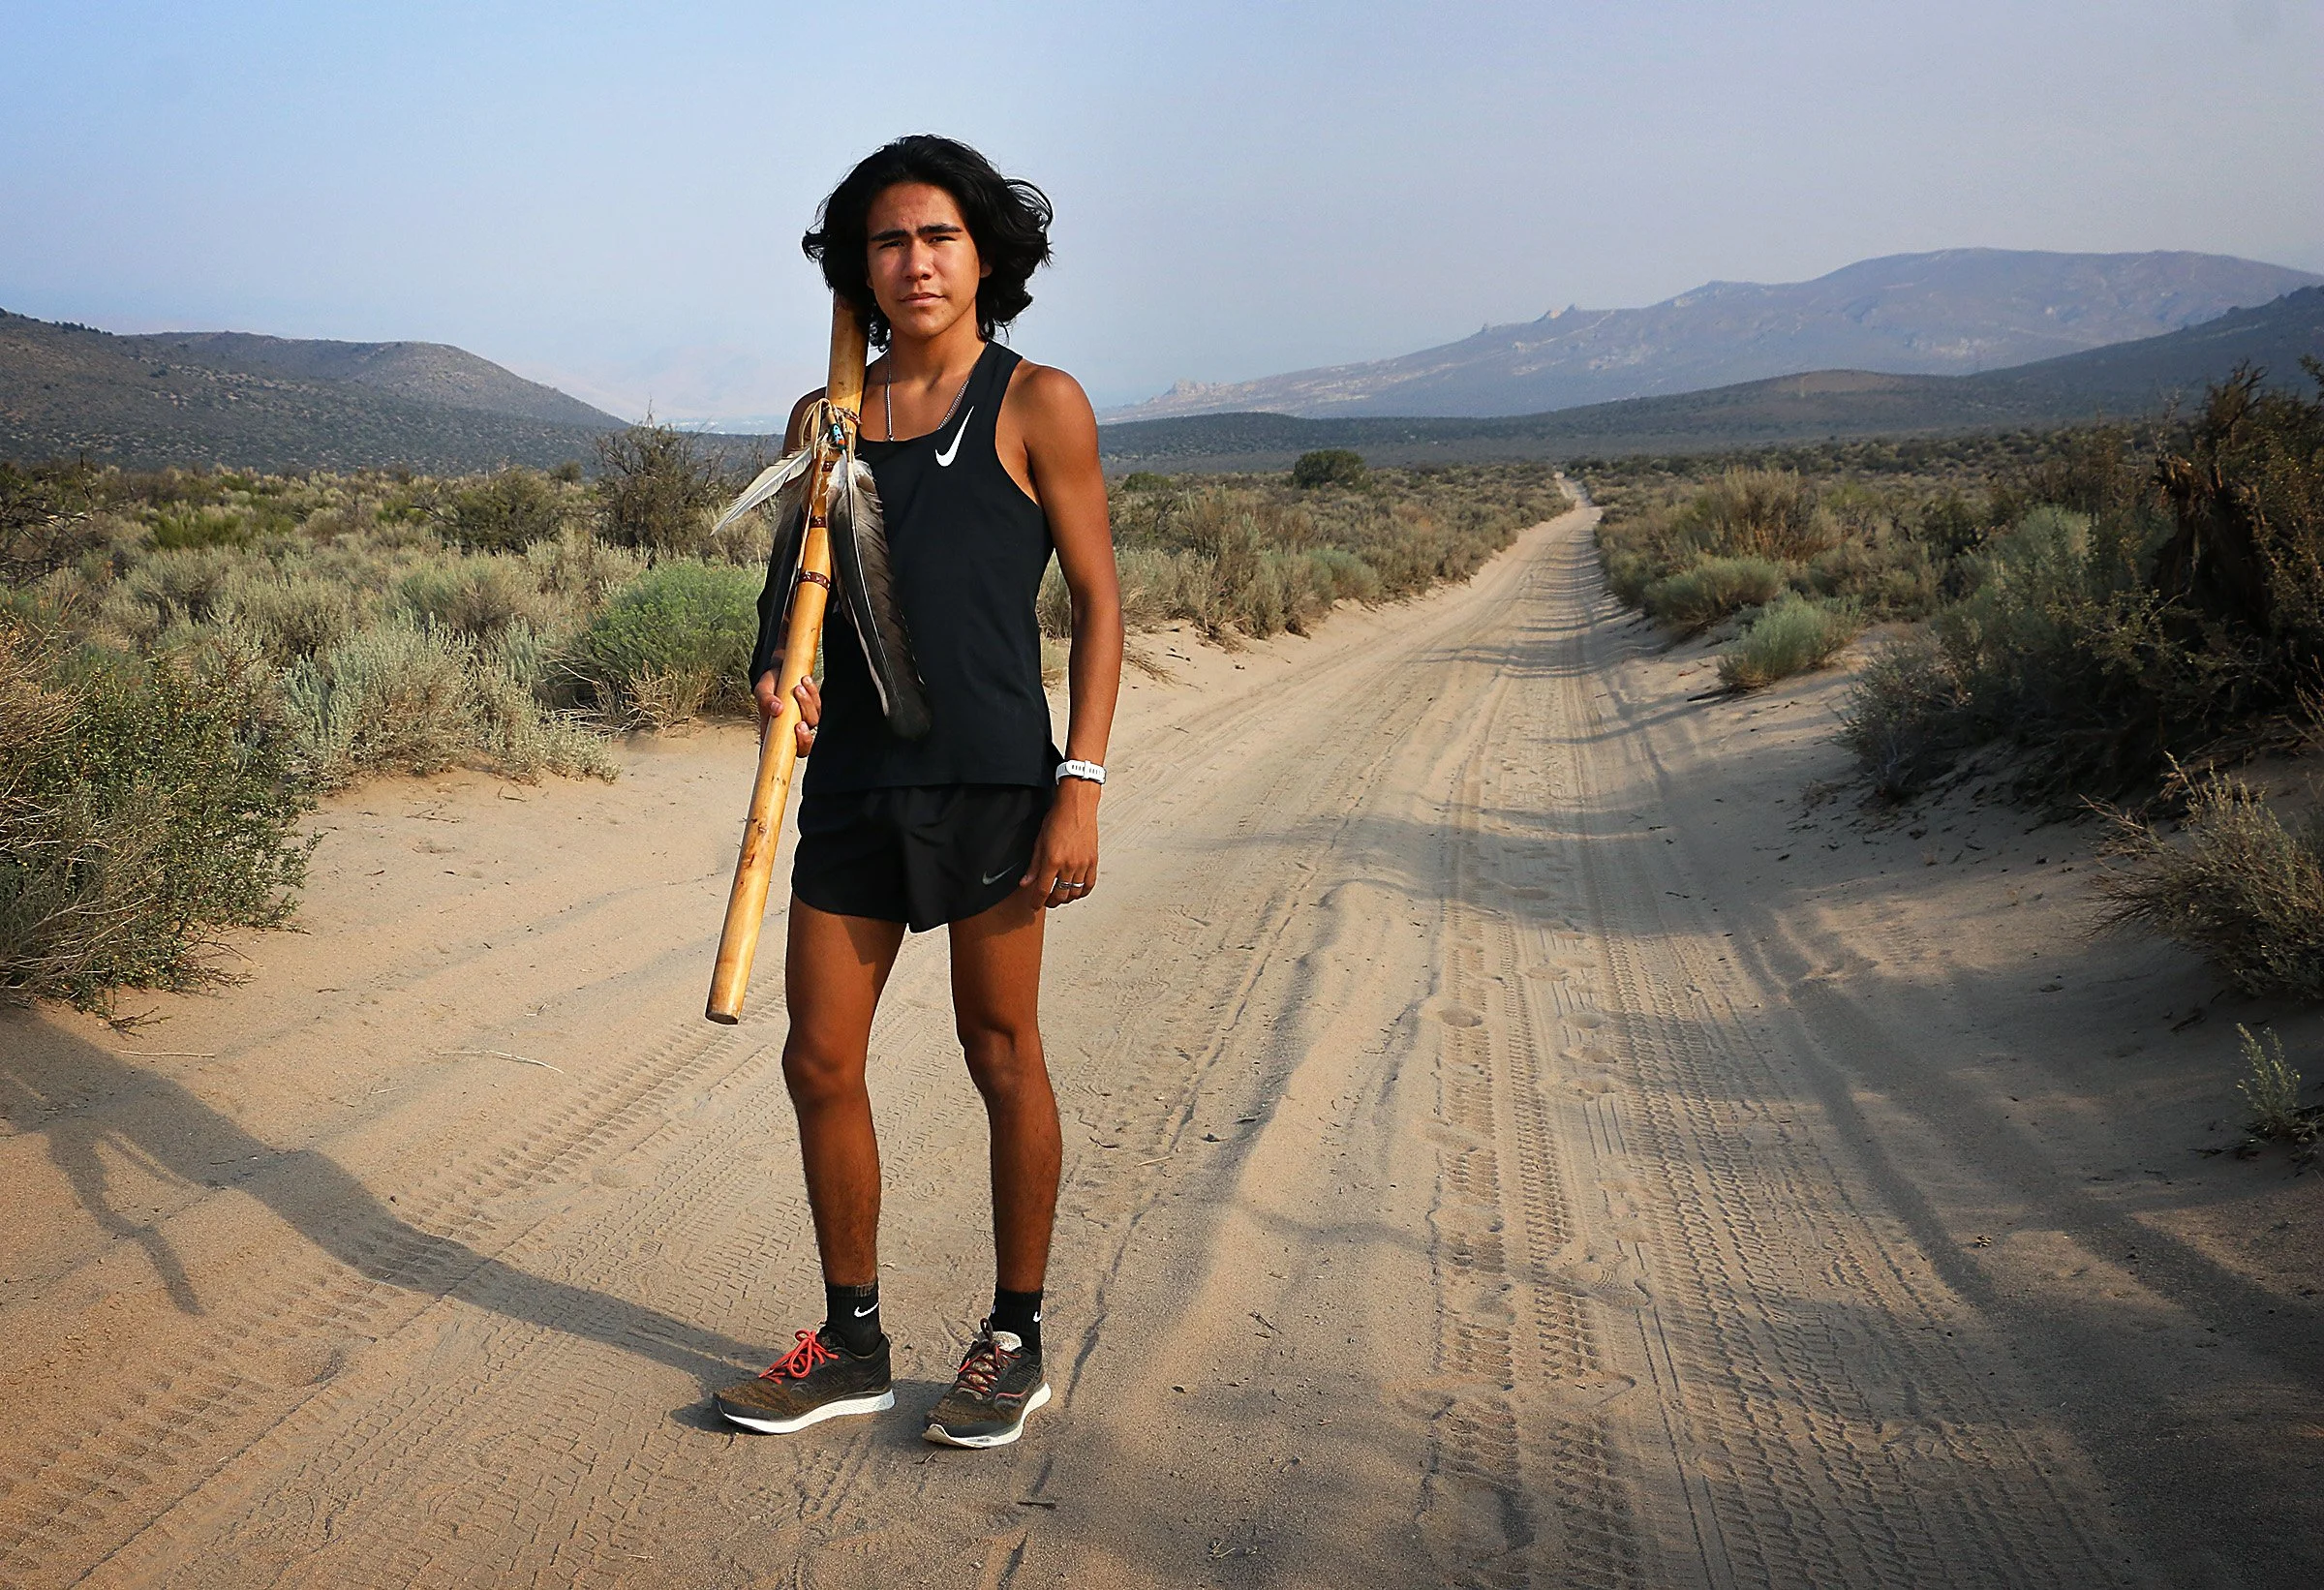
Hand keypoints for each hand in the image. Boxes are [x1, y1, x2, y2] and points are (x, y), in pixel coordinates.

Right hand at [754, 669, 820, 756]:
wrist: (778, 671)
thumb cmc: (769, 686)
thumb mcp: (761, 691)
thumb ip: (765, 700)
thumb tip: (777, 709)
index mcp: (774, 733)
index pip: (783, 753)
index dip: (790, 752)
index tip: (791, 739)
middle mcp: (790, 730)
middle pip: (804, 746)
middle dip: (805, 737)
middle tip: (799, 723)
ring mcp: (803, 720)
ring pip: (812, 720)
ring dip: (806, 704)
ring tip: (797, 687)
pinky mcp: (812, 709)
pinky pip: (818, 705)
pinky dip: (813, 693)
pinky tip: (805, 681)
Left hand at [1021, 778, 1099, 908]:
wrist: (1076, 806)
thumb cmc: (1058, 819)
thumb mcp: (1039, 842)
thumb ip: (1033, 866)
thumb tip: (1025, 882)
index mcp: (1052, 860)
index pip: (1043, 890)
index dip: (1037, 902)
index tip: (1034, 905)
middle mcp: (1069, 865)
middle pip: (1060, 895)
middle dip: (1051, 902)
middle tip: (1046, 901)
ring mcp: (1083, 864)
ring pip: (1075, 893)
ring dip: (1066, 899)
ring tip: (1060, 896)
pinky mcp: (1093, 861)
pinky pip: (1089, 884)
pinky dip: (1082, 892)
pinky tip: (1076, 891)